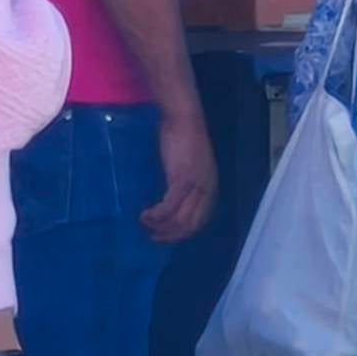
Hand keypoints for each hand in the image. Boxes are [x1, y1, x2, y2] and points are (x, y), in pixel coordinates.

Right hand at [143, 107, 217, 244]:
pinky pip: (169, 207)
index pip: (200, 220)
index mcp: (211, 187)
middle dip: (171, 236)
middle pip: (191, 226)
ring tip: (145, 224)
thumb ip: (185, 180)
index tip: (167, 234)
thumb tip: (172, 196)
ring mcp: (195, 187)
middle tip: (154, 237)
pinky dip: (156, 216)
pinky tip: (146, 216)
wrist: (184, 118)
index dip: (183, 232)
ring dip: (160, 227)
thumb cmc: (184, 136)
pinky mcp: (182, 180)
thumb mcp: (189, 164)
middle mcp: (207, 190)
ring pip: (180, 220)